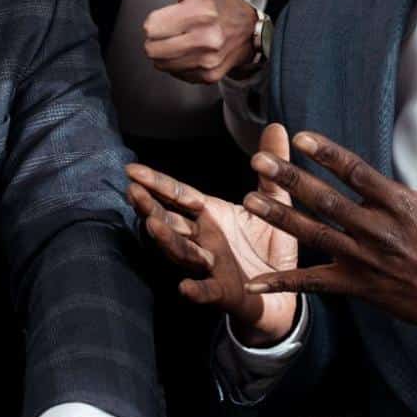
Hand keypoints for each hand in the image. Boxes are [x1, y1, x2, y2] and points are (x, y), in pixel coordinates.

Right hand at [125, 124, 298, 346]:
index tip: (131, 170)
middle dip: (151, 207)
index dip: (156, 183)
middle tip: (133, 193)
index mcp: (211, 215)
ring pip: (182, 252)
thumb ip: (272, 169)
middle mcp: (204, 239)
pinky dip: (195, 290)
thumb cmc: (272, 245)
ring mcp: (211, 266)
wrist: (285, 291)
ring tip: (152, 225)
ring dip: (167, 240)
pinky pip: (207, 291)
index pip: (179, 195)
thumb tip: (277, 125)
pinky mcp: (225, 292)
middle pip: (171, 222)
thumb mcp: (275, 202)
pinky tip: (184, 287)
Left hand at [142, 0, 261, 83]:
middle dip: (158, 39)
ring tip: (182, 41)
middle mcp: (206, 38)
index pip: (151, 27)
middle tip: (174, 30)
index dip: (156, 21)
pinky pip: (176, 74)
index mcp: (200, 12)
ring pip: (161, 63)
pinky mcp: (209, 75)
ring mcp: (208, 59)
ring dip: (166, 54)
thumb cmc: (216, 5)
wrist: (248, 32)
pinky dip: (179, 66)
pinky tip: (192, 53)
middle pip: (152, 48)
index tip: (170, 15)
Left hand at [238, 114, 416, 345]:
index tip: (300, 138)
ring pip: (315, 236)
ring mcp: (364, 260)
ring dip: (280, 218)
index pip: (356, 173)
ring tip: (249, 201)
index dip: (328, 155)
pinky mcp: (356, 286)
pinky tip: (254, 280)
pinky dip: (283, 283)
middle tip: (258, 162)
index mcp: (399, 204)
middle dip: (290, 180)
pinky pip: (314, 284)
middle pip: (326, 201)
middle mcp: (377, 231)